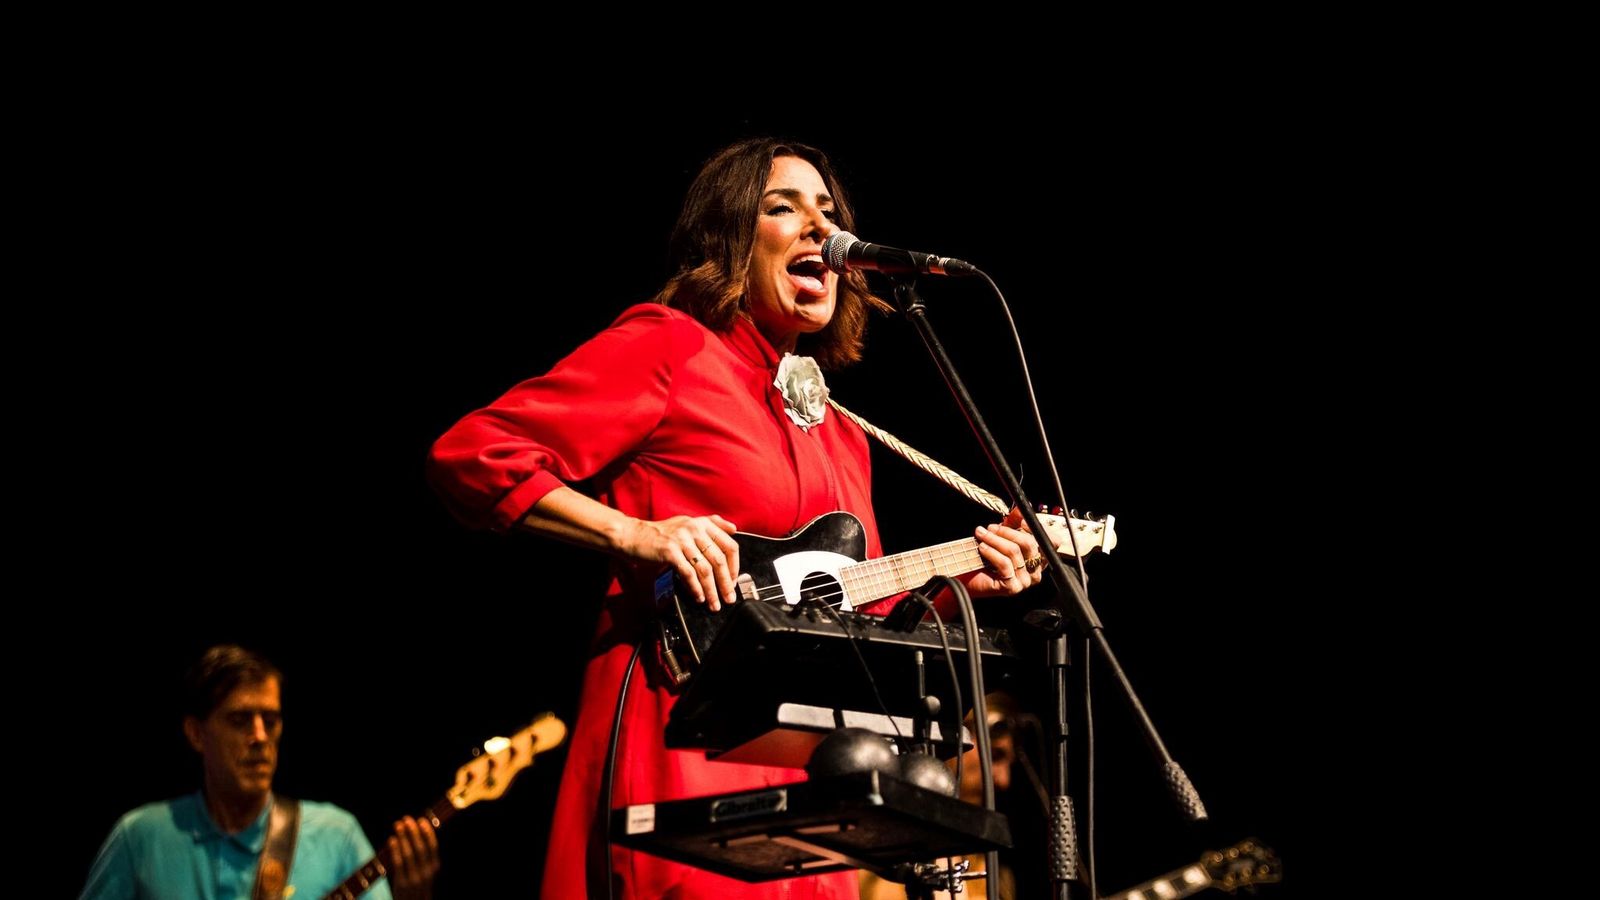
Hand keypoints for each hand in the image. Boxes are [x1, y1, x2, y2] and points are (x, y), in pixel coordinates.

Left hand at [387, 815, 439, 899]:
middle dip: (413, 831)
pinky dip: (395, 850)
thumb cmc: (418, 888)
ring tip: (398, 826)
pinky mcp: (402, 884)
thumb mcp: (426, 873)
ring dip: (403, 837)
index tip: (421, 820)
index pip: (433, 846)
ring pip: (409, 853)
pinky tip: (392, 840)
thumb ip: (423, 859)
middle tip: (406, 819)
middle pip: (420, 847)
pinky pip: (399, 863)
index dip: (427, 832)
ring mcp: (415, 878)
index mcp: (434, 867)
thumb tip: (414, 835)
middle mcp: (427, 872)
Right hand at [621, 514, 741, 610]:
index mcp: (702, 523)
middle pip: (719, 560)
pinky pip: (688, 573)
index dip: (734, 566)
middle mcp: (694, 529)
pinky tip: (698, 597)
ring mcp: (682, 540)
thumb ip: (711, 524)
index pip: (729, 545)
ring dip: (712, 590)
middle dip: (726, 583)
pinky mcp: (669, 551)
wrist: (632, 534)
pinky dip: (695, 588)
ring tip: (714, 603)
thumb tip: (734, 528)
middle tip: (729, 598)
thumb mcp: (687, 523)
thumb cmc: (660, 533)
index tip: (733, 581)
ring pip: (705, 569)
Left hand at [962, 509, 1043, 597]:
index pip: (1053, 542)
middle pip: (1030, 544)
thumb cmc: (987, 557)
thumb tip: (1020, 509)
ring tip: (982, 535)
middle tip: (991, 528)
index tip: (1021, 522)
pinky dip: (991, 552)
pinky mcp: (1013, 587)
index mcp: (1039, 558)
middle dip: (1007, 532)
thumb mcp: (1003, 534)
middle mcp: (1036, 571)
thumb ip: (1014, 521)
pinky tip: (982, 547)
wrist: (969, 576)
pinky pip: (1004, 564)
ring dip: (994, 540)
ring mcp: (1025, 581)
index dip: (1039, 529)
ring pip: (1014, 552)